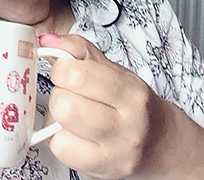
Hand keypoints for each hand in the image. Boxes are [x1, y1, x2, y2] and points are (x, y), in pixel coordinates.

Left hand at [39, 33, 203, 178]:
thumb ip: (77, 48)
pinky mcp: (99, 170)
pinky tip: (72, 132)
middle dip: (59, 93)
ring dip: (57, 116)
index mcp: (130, 92)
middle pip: (65, 104)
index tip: (66, 71)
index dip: (62, 69)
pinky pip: (60, 149)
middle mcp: (126, 125)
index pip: (77, 75)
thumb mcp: (109, 67)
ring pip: (59, 127)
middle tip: (69, 93)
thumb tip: (45, 38)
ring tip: (72, 112)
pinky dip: (59, 138)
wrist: (158, 142)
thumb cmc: (128, 100)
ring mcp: (114, 152)